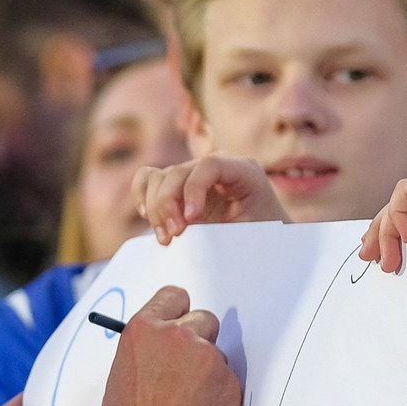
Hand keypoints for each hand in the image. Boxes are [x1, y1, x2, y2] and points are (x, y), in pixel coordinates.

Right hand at [91, 285, 241, 405]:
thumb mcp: (123, 378)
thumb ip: (150, 353)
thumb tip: (171, 350)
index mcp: (144, 331)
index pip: (175, 297)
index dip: (179, 314)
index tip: (181, 327)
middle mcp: (178, 337)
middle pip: (205, 321)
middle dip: (200, 344)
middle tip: (186, 378)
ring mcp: (208, 360)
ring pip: (219, 359)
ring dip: (210, 378)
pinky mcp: (231, 386)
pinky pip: (231, 386)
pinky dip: (221, 402)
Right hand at [137, 154, 283, 243]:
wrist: (264, 239)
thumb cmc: (262, 238)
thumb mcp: (250, 235)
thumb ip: (224, 233)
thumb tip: (190, 240)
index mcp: (243, 171)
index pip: (210, 165)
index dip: (194, 189)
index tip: (190, 218)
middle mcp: (216, 165)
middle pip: (178, 172)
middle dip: (168, 205)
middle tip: (173, 235)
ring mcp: (193, 173)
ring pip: (159, 177)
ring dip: (155, 208)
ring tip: (166, 236)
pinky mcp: (177, 186)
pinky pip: (148, 179)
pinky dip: (142, 196)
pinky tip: (147, 217)